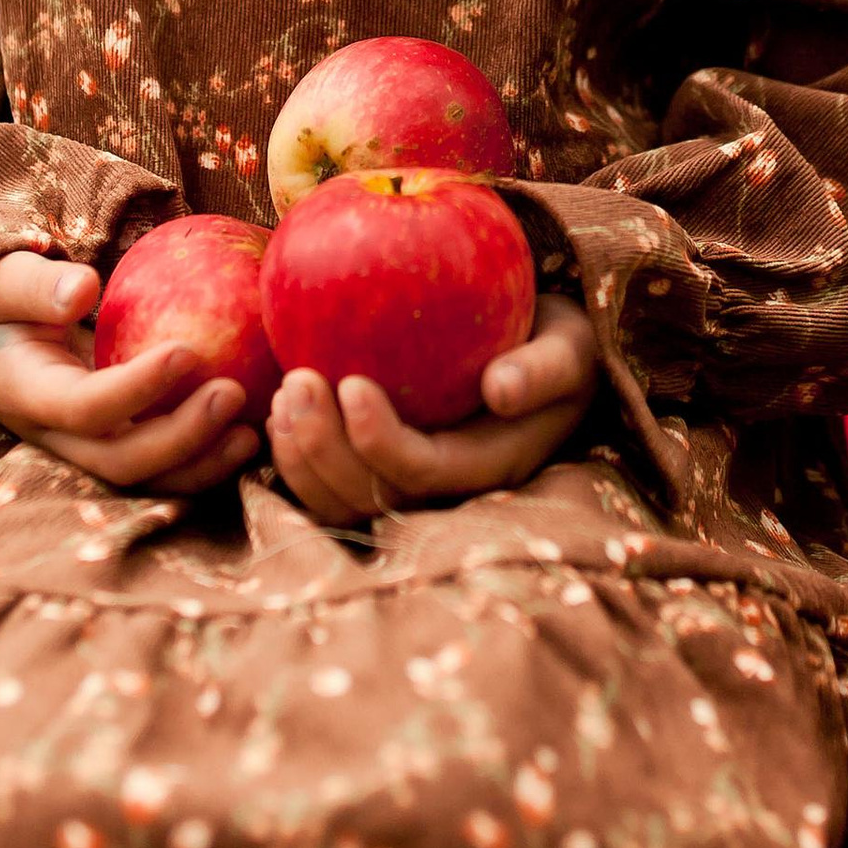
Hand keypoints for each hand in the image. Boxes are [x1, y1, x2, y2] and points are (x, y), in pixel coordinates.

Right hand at [0, 253, 262, 492]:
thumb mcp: (2, 281)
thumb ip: (36, 285)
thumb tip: (83, 285)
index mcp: (26, 396)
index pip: (85, 408)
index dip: (138, 389)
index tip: (190, 350)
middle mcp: (56, 436)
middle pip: (122, 462)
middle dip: (182, 438)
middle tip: (235, 394)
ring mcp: (84, 448)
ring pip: (145, 478)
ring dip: (201, 463)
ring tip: (252, 432)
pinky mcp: (110, 444)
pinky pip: (159, 464)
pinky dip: (203, 457)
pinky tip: (250, 430)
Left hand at [267, 294, 598, 524]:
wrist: (540, 358)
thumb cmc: (556, 345)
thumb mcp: (572, 349)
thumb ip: (546, 368)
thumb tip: (502, 388)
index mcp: (488, 465)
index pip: (422, 471)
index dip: (379, 440)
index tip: (351, 382)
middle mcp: (442, 489)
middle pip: (369, 496)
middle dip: (324, 447)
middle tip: (298, 379)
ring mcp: (406, 484)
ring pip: (338, 503)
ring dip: (300, 456)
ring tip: (283, 392)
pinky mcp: (377, 469)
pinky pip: (323, 487)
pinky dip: (292, 458)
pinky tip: (276, 412)